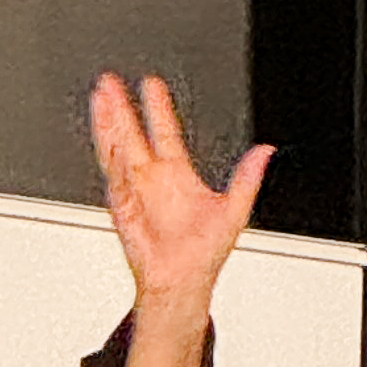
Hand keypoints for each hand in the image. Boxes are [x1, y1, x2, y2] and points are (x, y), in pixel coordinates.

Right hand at [87, 72, 273, 366]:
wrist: (186, 283)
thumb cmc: (204, 253)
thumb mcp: (234, 210)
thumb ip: (247, 178)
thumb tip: (266, 151)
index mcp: (177, 176)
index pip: (165, 133)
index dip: (159, 109)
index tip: (151, 84)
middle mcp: (152, 180)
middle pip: (132, 135)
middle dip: (120, 109)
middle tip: (110, 82)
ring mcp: (135, 193)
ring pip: (116, 152)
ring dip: (107, 127)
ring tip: (100, 100)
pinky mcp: (124, 210)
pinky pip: (117, 184)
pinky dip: (114, 166)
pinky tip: (112, 146)